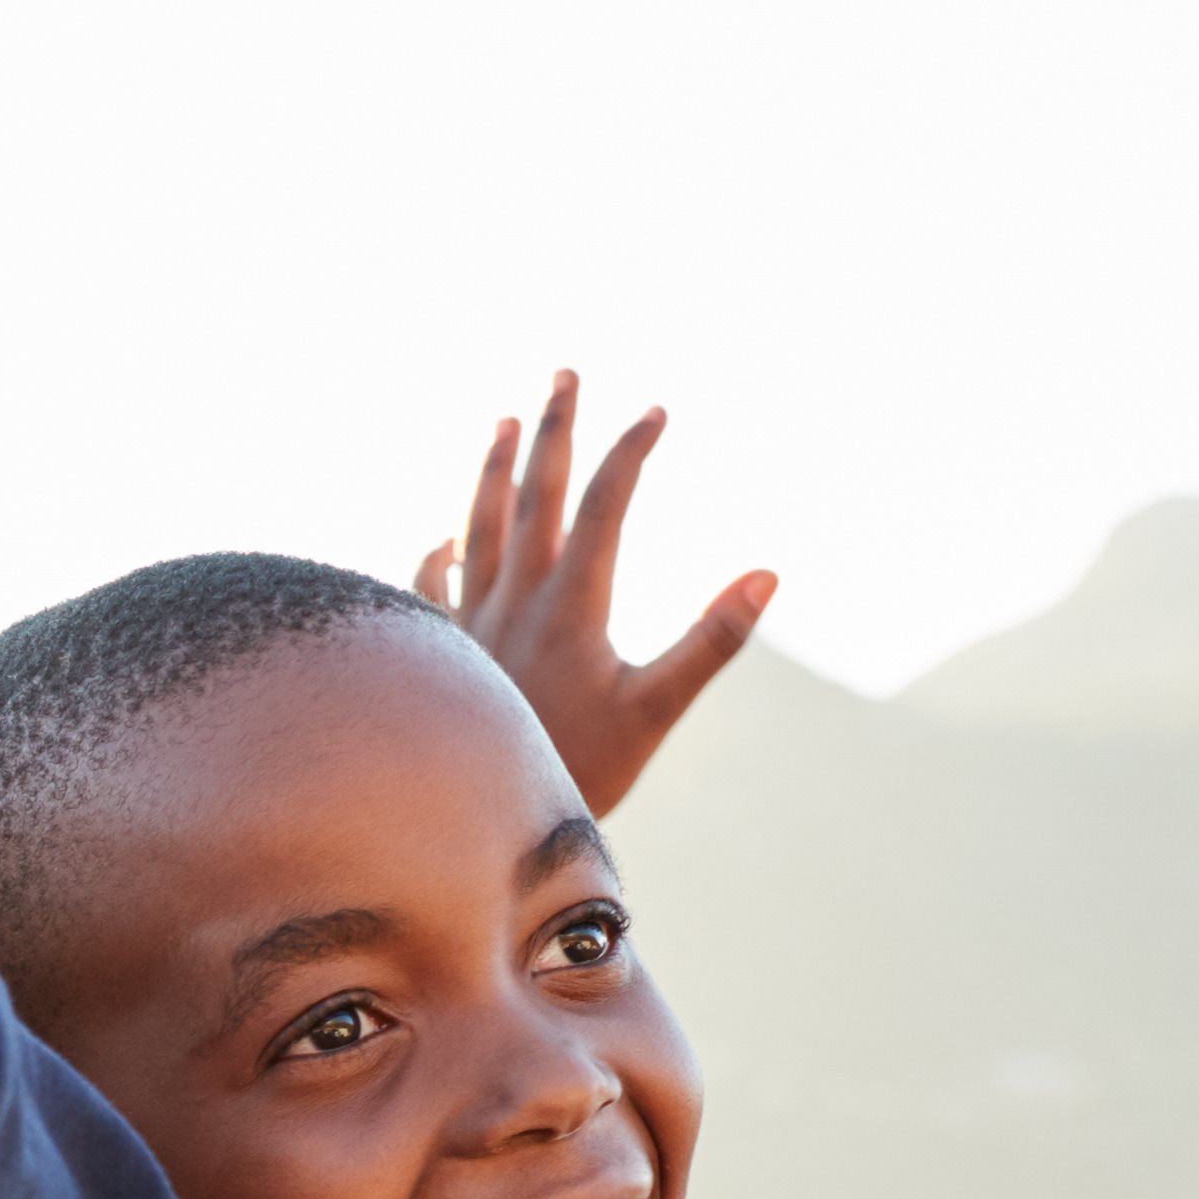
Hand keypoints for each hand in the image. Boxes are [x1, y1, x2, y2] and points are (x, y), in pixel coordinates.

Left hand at [417, 371, 775, 814]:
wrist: (475, 825)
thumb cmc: (578, 772)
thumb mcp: (656, 709)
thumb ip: (712, 642)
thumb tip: (767, 575)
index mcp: (571, 603)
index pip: (605, 503)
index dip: (630, 450)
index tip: (656, 409)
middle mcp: (513, 599)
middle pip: (534, 494)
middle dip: (552, 429)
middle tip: (563, 373)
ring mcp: (470, 624)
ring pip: (477, 527)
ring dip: (491, 470)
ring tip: (501, 422)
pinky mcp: (442, 655)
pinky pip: (431, 590)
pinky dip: (438, 556)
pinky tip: (442, 537)